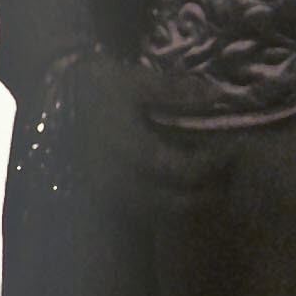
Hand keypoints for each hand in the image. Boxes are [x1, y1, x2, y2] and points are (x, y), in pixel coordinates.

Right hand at [34, 48, 235, 209]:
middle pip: (180, 203)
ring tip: (217, 177)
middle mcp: (118, 181)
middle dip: (212, 188)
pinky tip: (191, 184)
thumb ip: (173, 90)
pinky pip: (154, 215)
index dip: (214, 163)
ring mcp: (114, 196)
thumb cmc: (101, 88)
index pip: (181, 170)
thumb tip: (215, 96)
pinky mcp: (113, 202)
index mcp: (125, 149)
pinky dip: (177, 203)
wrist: (62, 100)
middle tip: (230, 167)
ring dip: (197, 200)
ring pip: (168, 214)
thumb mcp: (134, 81)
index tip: (233, 148)